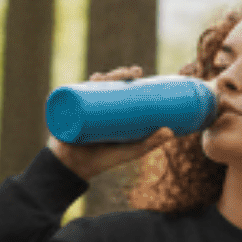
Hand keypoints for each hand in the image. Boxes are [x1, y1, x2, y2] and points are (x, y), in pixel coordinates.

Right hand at [45, 65, 174, 181]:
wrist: (77, 169)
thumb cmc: (104, 159)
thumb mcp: (130, 151)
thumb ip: (150, 143)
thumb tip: (171, 132)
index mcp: (111, 110)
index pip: (119, 88)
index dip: (127, 77)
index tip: (138, 72)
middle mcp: (97, 106)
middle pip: (107, 83)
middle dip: (118, 73)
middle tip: (132, 73)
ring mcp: (83, 108)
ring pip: (92, 87)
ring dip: (102, 76)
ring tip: (112, 77)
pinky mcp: (70, 113)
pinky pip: (72, 96)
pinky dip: (79, 86)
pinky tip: (91, 80)